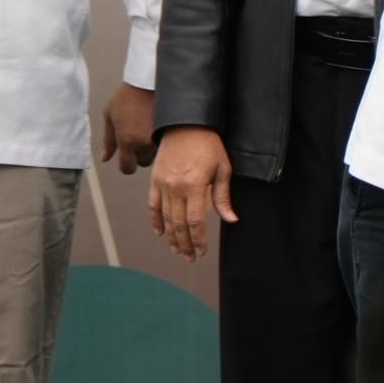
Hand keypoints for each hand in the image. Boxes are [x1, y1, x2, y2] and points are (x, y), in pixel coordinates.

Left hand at [104, 84, 159, 174]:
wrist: (150, 79)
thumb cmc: (126, 96)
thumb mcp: (110, 116)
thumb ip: (108, 140)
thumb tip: (105, 159)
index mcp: (127, 141)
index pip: (127, 168)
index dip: (126, 165)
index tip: (127, 158)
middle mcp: (144, 143)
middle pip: (144, 162)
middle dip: (140, 155)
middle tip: (138, 138)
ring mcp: (160, 137)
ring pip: (157, 154)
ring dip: (152, 147)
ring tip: (149, 129)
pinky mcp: (172, 130)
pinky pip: (167, 144)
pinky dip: (162, 139)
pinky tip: (159, 127)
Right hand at [149, 128, 237, 258]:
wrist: (186, 124)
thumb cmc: (209, 145)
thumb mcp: (223, 168)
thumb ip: (223, 196)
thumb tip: (231, 219)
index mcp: (195, 185)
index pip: (196, 221)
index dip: (198, 239)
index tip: (201, 252)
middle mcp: (176, 188)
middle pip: (179, 224)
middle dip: (185, 243)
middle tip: (189, 257)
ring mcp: (162, 184)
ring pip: (165, 218)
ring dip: (171, 236)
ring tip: (177, 250)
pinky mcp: (154, 180)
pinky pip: (152, 205)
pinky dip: (155, 220)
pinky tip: (160, 233)